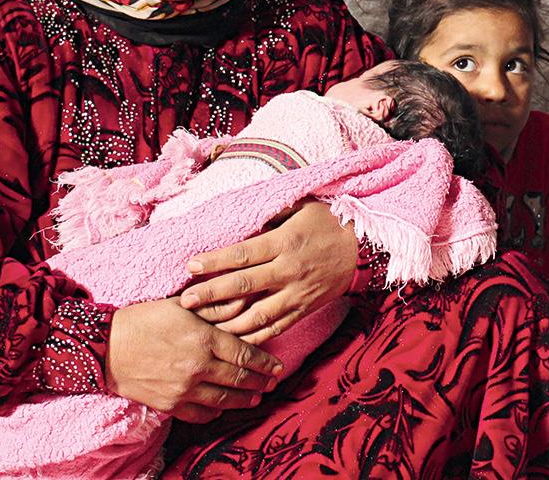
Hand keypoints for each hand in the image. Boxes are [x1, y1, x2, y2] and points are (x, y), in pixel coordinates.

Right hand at [105, 297, 282, 422]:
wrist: (105, 347)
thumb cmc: (144, 320)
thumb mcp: (182, 305)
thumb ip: (216, 307)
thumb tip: (245, 302)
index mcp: (204, 339)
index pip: (245, 354)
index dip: (265, 363)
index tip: (277, 367)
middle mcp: (198, 366)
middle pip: (239, 379)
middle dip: (260, 382)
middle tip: (272, 383)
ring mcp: (184, 388)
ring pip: (223, 399)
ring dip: (243, 400)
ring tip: (255, 399)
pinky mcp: (169, 404)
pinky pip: (199, 414)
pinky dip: (214, 412)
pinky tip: (222, 408)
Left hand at [180, 200, 358, 344]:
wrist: (363, 249)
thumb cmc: (329, 222)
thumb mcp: (301, 207)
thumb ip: (270, 214)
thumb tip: (241, 218)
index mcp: (285, 242)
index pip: (243, 254)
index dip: (215, 261)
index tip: (191, 266)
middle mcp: (289, 270)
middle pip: (244, 286)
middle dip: (212, 294)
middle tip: (185, 302)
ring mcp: (297, 294)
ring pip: (257, 315)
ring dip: (228, 322)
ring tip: (203, 327)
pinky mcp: (304, 310)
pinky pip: (275, 328)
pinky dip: (253, 337)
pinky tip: (233, 341)